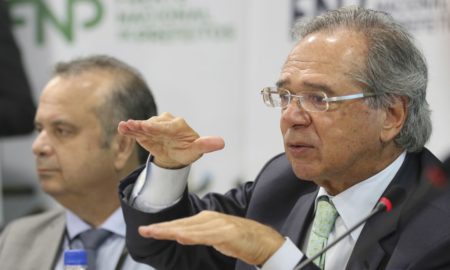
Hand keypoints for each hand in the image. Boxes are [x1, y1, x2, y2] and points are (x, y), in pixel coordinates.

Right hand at [118, 112, 224, 167]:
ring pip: (144, 126)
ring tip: (125, 127)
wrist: (176, 154)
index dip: (157, 128)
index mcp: (179, 125)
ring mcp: (154, 125)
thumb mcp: (196, 150)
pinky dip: (130, 129)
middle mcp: (166, 122)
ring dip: (134, 127)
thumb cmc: (188, 151)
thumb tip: (222, 143)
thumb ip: (206, 145)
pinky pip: (137, 130)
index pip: (167, 127)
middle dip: (143, 126)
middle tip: (133, 126)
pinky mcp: (145, 131)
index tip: (148, 127)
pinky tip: (122, 128)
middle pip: (153, 125)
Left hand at [138, 210, 284, 265]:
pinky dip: (193, 236)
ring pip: (190, 229)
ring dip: (171, 231)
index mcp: (205, 219)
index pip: (179, 224)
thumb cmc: (238, 239)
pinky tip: (181, 237)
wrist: (262, 240)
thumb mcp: (214, 237)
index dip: (162, 227)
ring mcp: (218, 225)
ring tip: (156, 232)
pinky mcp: (227, 233)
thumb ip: (198, 235)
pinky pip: (207, 236)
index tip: (146, 230)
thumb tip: (181, 235)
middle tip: (143, 230)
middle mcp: (209, 219)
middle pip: (181, 224)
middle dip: (161, 228)